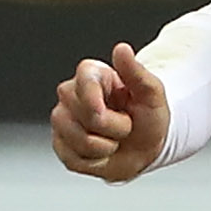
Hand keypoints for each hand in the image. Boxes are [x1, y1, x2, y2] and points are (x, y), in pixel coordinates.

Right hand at [51, 43, 167, 182]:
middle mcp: (70, 95)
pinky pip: (74, 159)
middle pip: (88, 117)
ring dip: (107, 146)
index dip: (96, 100)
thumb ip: (136, 71)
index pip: (84, 82)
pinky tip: (101, 151)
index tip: (111, 108)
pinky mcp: (59, 145)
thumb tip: (122, 49)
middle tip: (123, 124)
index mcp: (90, 75)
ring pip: (80, 140)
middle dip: (115, 127)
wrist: (145, 146)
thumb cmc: (147, 115)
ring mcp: (62, 120)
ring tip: (113, 138)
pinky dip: (96, 161)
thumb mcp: (151, 93)